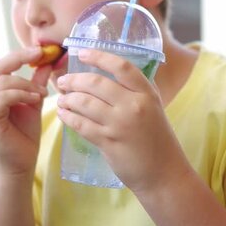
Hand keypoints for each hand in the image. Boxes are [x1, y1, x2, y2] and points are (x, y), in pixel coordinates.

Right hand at [0, 47, 51, 176]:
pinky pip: (1, 98)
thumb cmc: (24, 135)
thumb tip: (47, 62)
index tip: (40, 49)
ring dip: (25, 83)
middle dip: (20, 58)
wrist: (20, 164)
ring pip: (1, 82)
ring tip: (42, 93)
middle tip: (41, 55)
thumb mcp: (33, 102)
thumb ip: (36, 83)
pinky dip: (20, 94)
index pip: (2, 65)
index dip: (20, 54)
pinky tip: (36, 100)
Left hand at [56, 49, 189, 192]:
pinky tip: (63, 114)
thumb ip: (136, 90)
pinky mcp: (109, 142)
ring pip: (85, 103)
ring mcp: (120, 124)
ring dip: (68, 98)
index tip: (82, 52)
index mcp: (147, 93)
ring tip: (62, 98)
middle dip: (74, 80)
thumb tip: (109, 71)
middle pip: (96, 83)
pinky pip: (81, 124)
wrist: (164, 172)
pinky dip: (69, 117)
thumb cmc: (157, 138)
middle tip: (63, 81)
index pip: (121, 66)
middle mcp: (134, 105)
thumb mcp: (153, 107)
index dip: (99, 56)